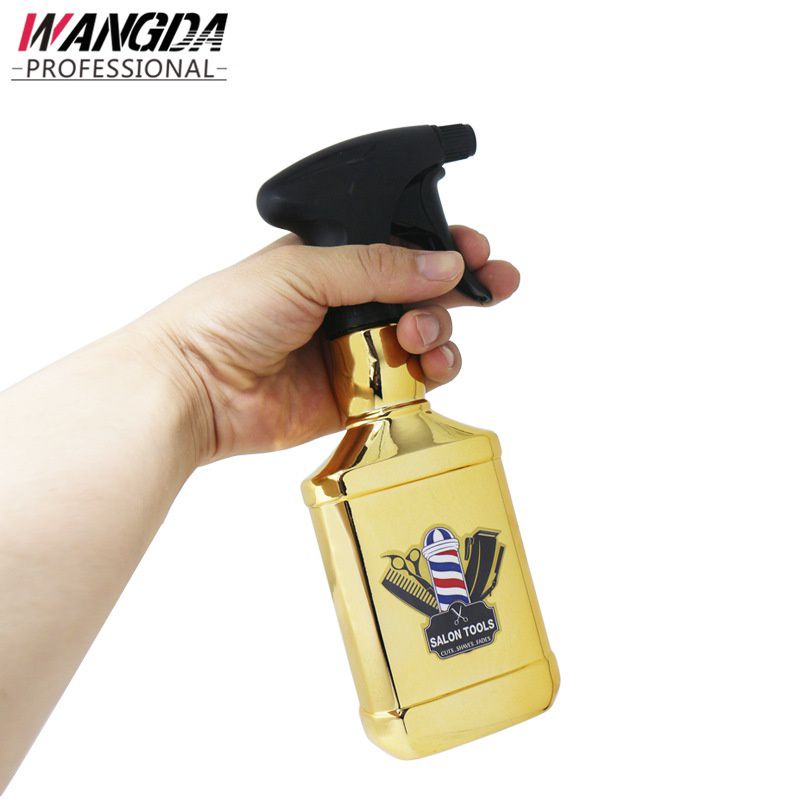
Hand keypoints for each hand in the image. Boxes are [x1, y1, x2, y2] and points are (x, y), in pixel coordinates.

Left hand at [142, 226, 519, 462]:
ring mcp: (355, 351)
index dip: (444, 248)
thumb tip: (444, 265)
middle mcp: (349, 304)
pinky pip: (409, 385)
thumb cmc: (227, 315)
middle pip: (425, 293)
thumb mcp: (304, 270)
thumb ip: (378, 267)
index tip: (477, 252)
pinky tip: (425, 368)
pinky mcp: (358, 396)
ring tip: (420, 337)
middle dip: (465, 288)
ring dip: (440, 335)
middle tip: (494, 285)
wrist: (195, 387)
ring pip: (424, 340)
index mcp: (335, 261)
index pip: (403, 247)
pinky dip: (428, 377)